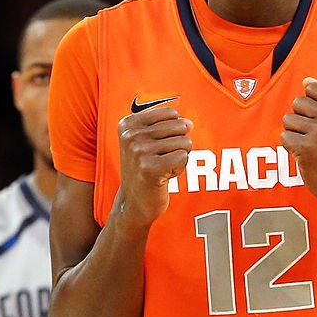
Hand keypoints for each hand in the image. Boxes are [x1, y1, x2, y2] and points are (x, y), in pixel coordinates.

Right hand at [117, 105, 192, 226]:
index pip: (172, 114)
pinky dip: (179, 169)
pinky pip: (183, 157)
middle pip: (180, 126)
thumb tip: (188, 123)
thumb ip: (169, 125)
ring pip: (184, 142)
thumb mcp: (147, 141)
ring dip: (179, 158)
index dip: (173, 132)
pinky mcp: (150, 168)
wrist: (133, 203)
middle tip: (161, 159)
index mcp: (128, 124)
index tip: (156, 147)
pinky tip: (164, 177)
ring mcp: (139, 151)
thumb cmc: (144, 169)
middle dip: (178, 145)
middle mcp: (131, 135)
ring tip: (161, 168)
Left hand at [281, 77, 316, 212]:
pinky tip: (305, 156)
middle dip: (300, 119)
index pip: (312, 88)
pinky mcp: (307, 148)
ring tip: (311, 146)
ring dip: (294, 134)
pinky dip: (290, 147)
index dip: (310, 105)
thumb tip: (308, 80)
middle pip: (297, 103)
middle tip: (315, 137)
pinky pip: (284, 137)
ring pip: (288, 120)